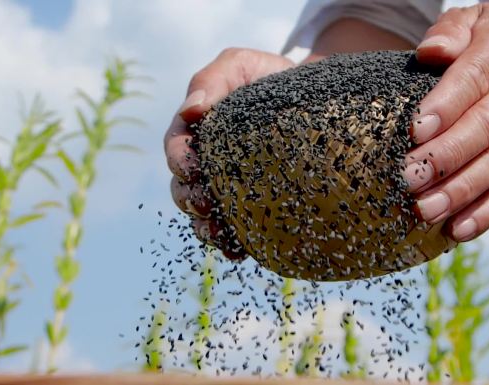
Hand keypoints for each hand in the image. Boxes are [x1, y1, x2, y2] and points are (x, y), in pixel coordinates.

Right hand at [164, 48, 293, 257]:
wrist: (312, 97)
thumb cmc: (268, 77)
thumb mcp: (239, 65)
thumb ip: (211, 80)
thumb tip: (190, 109)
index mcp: (196, 132)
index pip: (176, 149)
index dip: (179, 161)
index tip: (191, 168)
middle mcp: (207, 163)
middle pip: (184, 188)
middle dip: (189, 199)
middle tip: (204, 204)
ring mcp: (228, 187)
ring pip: (205, 215)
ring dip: (207, 228)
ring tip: (220, 236)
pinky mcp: (252, 205)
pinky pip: (237, 230)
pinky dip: (234, 243)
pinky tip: (242, 251)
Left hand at [403, 3, 488, 241]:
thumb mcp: (475, 18)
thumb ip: (450, 31)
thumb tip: (430, 51)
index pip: (472, 81)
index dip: (445, 107)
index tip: (414, 129)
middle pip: (483, 130)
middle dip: (445, 158)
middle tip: (409, 178)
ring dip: (459, 192)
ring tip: (424, 210)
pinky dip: (485, 213)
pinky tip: (456, 231)